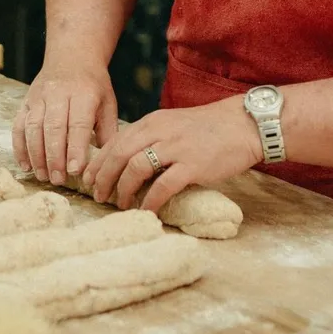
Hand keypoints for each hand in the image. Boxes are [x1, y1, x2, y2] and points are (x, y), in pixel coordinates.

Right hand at [11, 60, 117, 186]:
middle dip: (54, 156)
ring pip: (33, 128)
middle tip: (57, 179)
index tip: (75, 170)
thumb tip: (107, 163)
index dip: (75, 148)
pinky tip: (25, 164)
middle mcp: (58, 94)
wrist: (72, 56)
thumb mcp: (108, 103)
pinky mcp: (26, 101)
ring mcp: (39, 97)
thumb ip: (107, 132)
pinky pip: (19, 125)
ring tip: (42, 175)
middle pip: (53, 127)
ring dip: (36, 154)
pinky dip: (20, 146)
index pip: (78, 124)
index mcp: (83, 94)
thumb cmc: (93, 85)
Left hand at [82, 100, 261, 212]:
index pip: (115, 141)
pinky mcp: (192, 165)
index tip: (89, 179)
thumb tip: (128, 162)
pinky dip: (151, 200)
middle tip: (97, 195)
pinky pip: (163, 185)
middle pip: (118, 154)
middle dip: (103, 177)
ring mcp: (175, 147)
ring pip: (135, 168)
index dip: (98, 162)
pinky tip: (147, 211)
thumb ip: (152, 138)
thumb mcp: (173, 125)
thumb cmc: (209, 129)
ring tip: (120, 204)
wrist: (243, 124)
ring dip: (123, 189)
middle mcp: (159, 131)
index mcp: (151, 122)